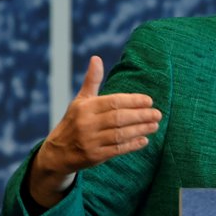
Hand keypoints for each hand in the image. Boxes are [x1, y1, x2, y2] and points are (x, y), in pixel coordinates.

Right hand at [28, 56, 161, 207]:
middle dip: (141, 116)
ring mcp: (90, 141)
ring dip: (140, 130)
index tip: (149, 101)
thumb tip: (96, 58)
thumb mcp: (80, 100)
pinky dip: (132, 145)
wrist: (57, 152)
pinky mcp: (94, 156)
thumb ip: (92, 81)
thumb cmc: (74, 121)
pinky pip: (116, 150)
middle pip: (119, 118)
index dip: (133, 101)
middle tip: (158, 114)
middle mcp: (86, 124)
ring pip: (120, 135)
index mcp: (85, 108)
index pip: (113, 102)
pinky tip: (144, 140)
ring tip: (155, 126)